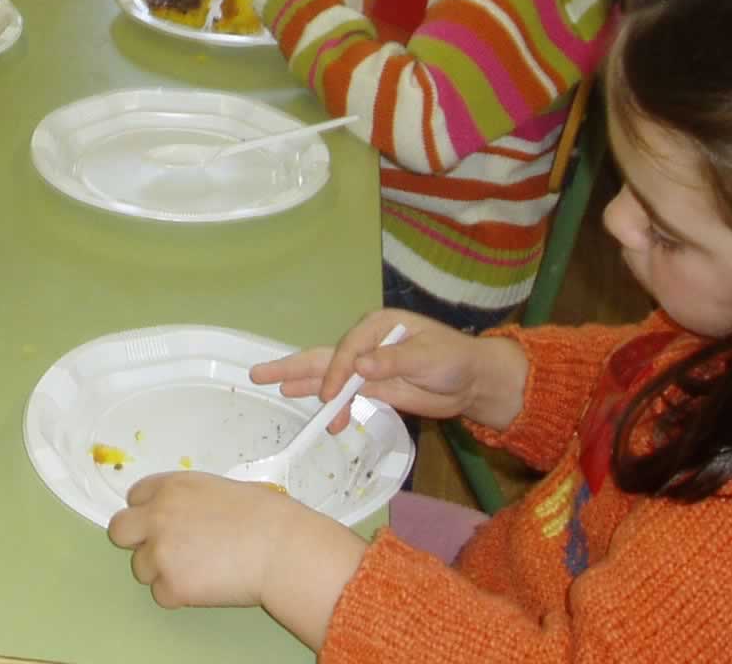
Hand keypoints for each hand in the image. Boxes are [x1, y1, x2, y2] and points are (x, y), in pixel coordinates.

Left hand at [108, 474, 368, 646]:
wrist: (281, 548)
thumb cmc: (266, 516)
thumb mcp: (222, 488)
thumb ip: (192, 499)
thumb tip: (192, 514)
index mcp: (171, 487)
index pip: (135, 497)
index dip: (150, 512)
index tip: (165, 524)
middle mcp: (157, 516)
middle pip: (120, 531)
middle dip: (138, 541)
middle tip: (165, 551)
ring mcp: (160, 552)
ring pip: (140, 568)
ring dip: (162, 571)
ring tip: (200, 570)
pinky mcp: (170, 586)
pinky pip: (161, 595)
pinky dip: (179, 595)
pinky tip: (207, 586)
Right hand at [251, 308, 528, 430]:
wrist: (472, 382)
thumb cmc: (453, 359)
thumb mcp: (427, 357)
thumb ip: (393, 361)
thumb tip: (359, 367)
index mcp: (378, 327)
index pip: (348, 349)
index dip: (336, 372)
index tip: (329, 394)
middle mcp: (366, 344)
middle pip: (325, 356)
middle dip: (294, 366)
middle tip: (259, 373)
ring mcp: (367, 367)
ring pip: (328, 375)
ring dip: (303, 383)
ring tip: (272, 386)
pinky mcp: (373, 387)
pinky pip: (343, 393)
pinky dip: (327, 401)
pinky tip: (307, 404)